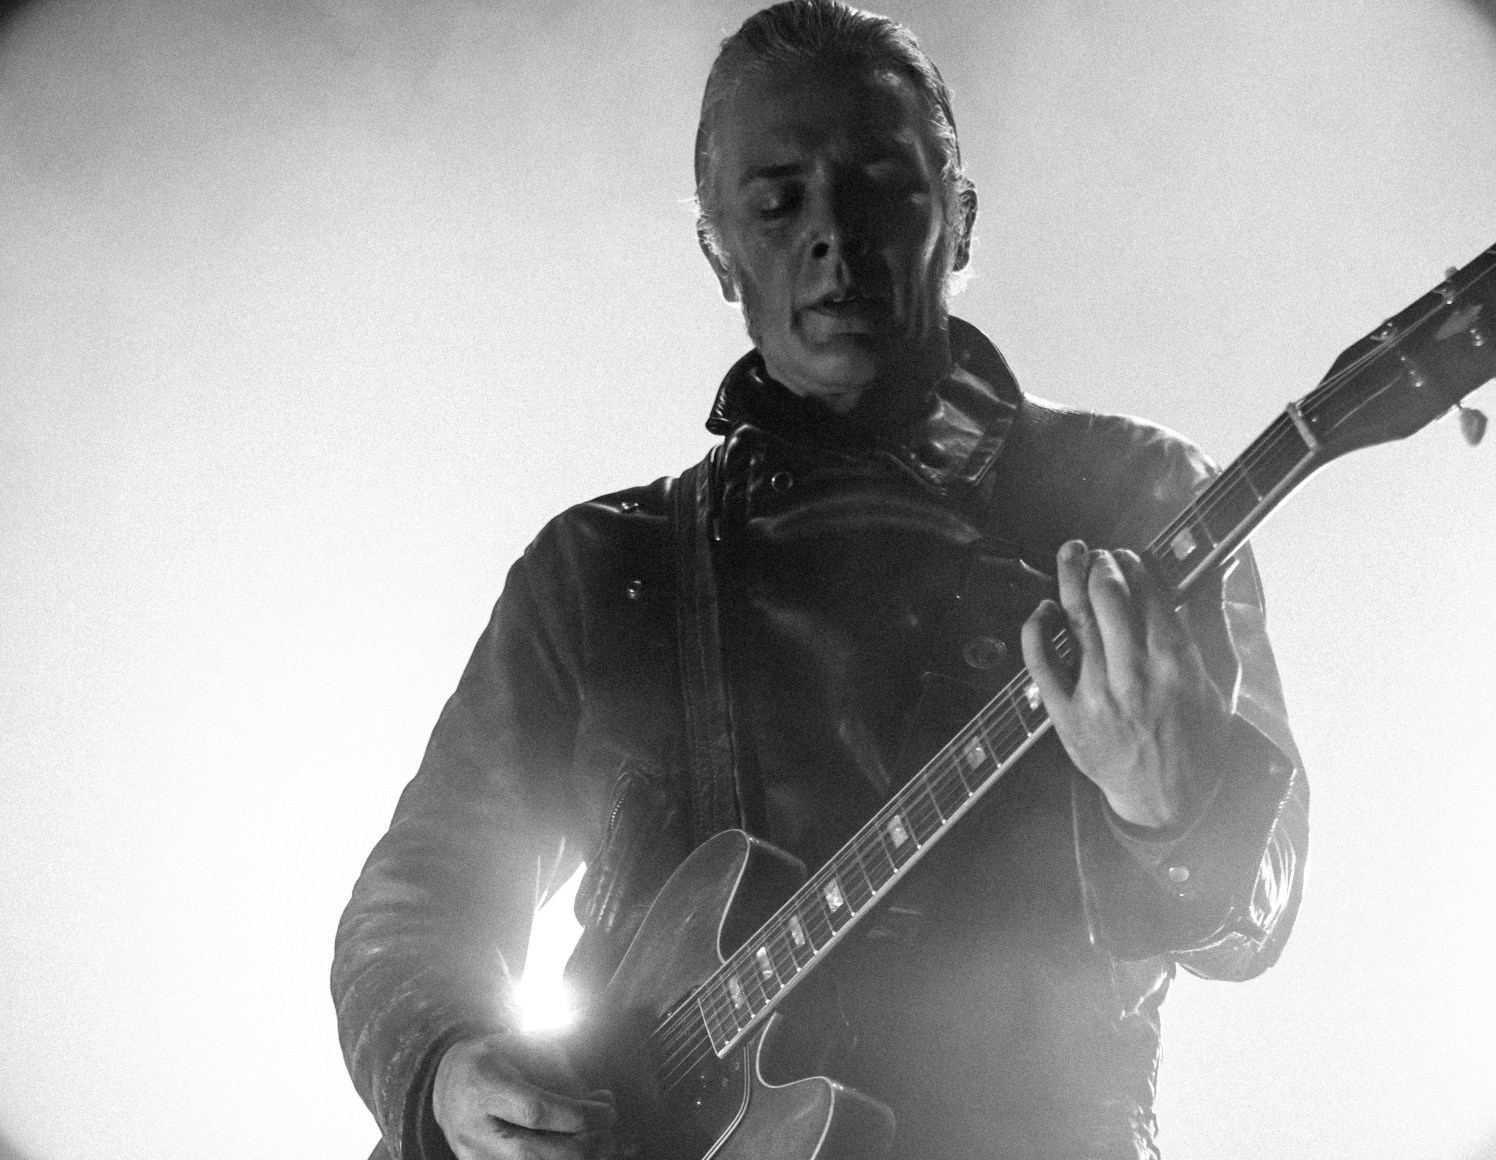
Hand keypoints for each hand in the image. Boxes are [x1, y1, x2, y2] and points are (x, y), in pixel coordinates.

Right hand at [433, 1030, 616, 1159]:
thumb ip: (558, 1070)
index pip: (536, 1112)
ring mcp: (473, 1154)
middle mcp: (473, 1127)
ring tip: (597, 1145)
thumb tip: (595, 1099)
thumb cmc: (494, 1057)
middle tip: (607, 1134)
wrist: (447, 1081)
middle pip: (535, 1154)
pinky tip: (573, 1148)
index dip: (577, 1116)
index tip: (607, 1111)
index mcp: (485, 1085)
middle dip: (581, 1148)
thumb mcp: (523, 1046)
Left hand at [1020, 539, 1231, 829]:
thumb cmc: (1195, 743)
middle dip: (1102, 564)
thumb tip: (1220, 576)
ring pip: (1076, 620)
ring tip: (1071, 554)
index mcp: (1175, 663)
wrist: (1166, 802)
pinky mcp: (1066, 714)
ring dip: (1071, 578)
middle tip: (1098, 554)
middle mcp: (1134, 674)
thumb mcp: (1218, 686)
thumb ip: (1212, 628)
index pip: (1149, 595)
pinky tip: (1043, 610)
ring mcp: (1096, 694)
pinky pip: (1040, 663)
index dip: (1135, 565)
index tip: (1129, 556)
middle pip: (1108, 598)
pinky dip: (1037, 630)